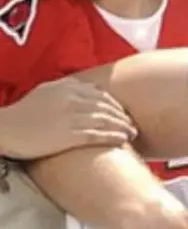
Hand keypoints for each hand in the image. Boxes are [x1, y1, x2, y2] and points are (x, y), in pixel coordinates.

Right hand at [0, 78, 135, 159]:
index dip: (115, 104)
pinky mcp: (69, 134)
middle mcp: (71, 99)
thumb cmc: (23, 114)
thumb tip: (87, 89)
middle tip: (132, 124)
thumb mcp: (44, 92)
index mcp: (65, 88)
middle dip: (122, 116)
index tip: (123, 112)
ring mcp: (71, 116)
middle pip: (107, 106)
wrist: (4, 130)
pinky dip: (113, 136)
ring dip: (123, 127)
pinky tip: (123, 140)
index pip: (100, 94)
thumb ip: (66, 88)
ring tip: (133, 133)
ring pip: (106, 120)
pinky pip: (98, 134)